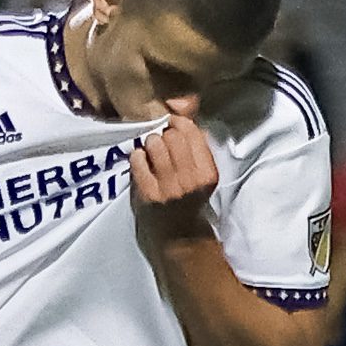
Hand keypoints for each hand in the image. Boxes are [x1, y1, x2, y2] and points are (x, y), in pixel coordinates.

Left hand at [131, 119, 218, 238]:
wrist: (180, 237)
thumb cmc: (191, 200)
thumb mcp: (202, 174)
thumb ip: (196, 145)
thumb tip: (182, 108)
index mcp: (207, 172)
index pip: (191, 132)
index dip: (178, 122)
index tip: (172, 125)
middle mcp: (189, 179)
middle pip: (171, 135)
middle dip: (164, 134)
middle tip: (162, 143)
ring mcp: (168, 187)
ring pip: (154, 143)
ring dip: (150, 144)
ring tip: (152, 153)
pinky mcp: (148, 194)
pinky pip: (138, 159)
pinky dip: (138, 157)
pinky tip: (142, 163)